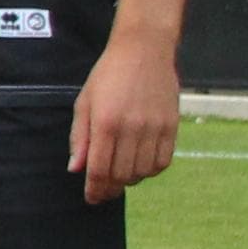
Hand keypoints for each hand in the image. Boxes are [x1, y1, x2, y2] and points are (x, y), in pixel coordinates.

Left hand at [70, 36, 183, 201]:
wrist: (144, 50)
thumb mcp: (85, 102)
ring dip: (130, 180)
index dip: (94, 189)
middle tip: (104, 191)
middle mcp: (131, 128)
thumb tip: (76, 169)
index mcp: (105, 122)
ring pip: (143, 172)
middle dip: (110, 188)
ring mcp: (154, 128)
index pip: (99, 169)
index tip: (91, 198)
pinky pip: (163, 162)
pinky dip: (151, 170)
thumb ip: (80, 137)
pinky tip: (141, 165)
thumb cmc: (109, 75)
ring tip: (121, 175)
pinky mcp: (171, 126)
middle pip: (121, 175)